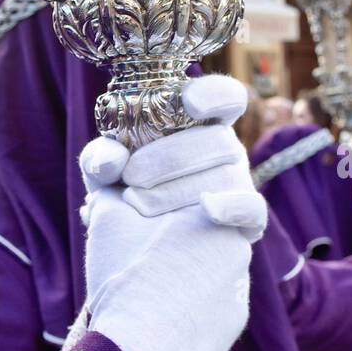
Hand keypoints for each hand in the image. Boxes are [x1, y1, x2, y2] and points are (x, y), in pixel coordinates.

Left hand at [80, 76, 263, 239]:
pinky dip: (233, 207)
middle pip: (218, 139)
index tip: (190, 103)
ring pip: (227, 174)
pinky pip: (252, 209)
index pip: (223, 97)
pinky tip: (207, 209)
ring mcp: (237, 184)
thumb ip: (99, 159)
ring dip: (179, 188)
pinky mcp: (246, 220)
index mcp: (196, 126)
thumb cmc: (125, 200)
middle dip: (170, 156)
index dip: (213, 94)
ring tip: (138, 204)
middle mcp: (222, 150)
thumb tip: (111, 161)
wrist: (134, 256)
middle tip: (131, 176)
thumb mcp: (104, 176)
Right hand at [82, 185, 256, 350]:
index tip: (149, 230)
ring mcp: (239, 294)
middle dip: (172, 252)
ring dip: (181, 284)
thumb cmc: (125, 277)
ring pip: (206, 279)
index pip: (198, 204)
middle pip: (201, 243)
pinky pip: (209, 313)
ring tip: (143, 300)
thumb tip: (105, 194)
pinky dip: (188, 316)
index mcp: (215, 218)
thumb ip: (110, 197)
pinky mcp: (232, 329)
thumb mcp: (108, 221)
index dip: (167, 218)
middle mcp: (239, 253)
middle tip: (135, 265)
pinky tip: (158, 326)